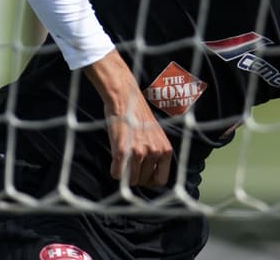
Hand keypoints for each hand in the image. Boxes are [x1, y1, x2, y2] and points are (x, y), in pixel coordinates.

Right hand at [84, 50, 173, 186]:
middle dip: (135, 176)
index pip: (160, 180)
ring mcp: (138, 152)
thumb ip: (156, 152)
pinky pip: (117, 174)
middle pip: (143, 181)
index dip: (149, 180)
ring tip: (122, 160)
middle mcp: (154, 152)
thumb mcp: (155, 134)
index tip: (142, 174)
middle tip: (129, 164)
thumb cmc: (138, 115)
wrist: (125, 97)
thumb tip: (150, 175)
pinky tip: (114, 160)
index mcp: (165, 150)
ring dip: (124, 174)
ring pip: (130, 180)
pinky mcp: (122, 151)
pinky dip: (114, 170)